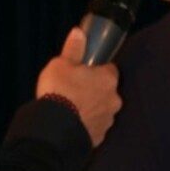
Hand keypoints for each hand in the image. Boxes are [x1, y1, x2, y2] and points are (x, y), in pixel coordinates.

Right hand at [36, 26, 121, 146]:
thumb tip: (79, 33)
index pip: (110, 69)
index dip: (97, 69)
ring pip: (102, 109)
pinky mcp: (99, 137)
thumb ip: (73, 48)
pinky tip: (73, 122)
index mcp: (108, 79)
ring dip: (92, 107)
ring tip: (73, 108)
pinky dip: (87, 123)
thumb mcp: (61, 64)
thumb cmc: (60, 91)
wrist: (55, 128)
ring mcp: (108, 120)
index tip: (85, 70)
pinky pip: (95, 126)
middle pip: (107, 90)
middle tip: (76, 89)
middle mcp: (114, 100)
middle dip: (95, 89)